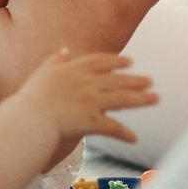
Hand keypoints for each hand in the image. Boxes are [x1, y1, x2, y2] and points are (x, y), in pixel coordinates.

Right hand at [21, 49, 156, 150]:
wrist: (31, 117)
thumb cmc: (33, 96)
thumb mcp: (43, 72)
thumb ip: (55, 60)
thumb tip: (65, 49)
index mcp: (75, 69)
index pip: (101, 62)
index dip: (117, 61)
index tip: (130, 61)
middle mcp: (88, 83)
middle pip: (117, 80)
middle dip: (136, 80)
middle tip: (150, 80)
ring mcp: (92, 102)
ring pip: (122, 99)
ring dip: (141, 99)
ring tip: (155, 98)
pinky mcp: (93, 121)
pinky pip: (113, 128)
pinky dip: (124, 134)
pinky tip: (134, 139)